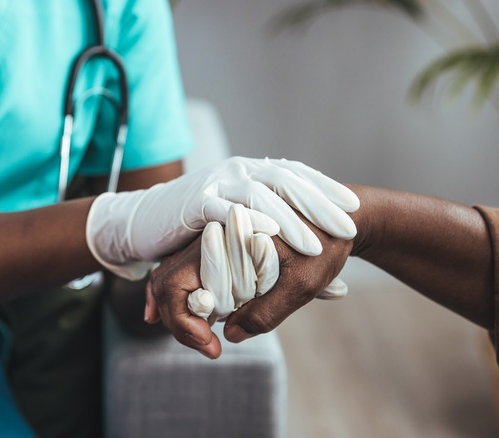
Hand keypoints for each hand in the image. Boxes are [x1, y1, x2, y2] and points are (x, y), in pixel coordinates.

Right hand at [86, 157, 358, 279]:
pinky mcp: (194, 203)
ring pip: (258, 196)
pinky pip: (223, 209)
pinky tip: (266, 237)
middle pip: (285, 181)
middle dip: (317, 203)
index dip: (324, 190)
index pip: (295, 176)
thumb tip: (326, 269)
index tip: (352, 208)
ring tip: (313, 243)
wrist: (146, 219)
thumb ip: (277, 244)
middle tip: (346, 225)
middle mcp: (238, 171)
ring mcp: (216, 183)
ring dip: (287, 219)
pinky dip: (245, 222)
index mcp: (252, 172)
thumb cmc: (202, 228)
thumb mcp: (243, 228)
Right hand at [147, 216, 352, 357]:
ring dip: (178, 310)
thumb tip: (229, 334)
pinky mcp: (220, 246)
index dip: (184, 322)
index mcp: (226, 236)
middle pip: (166, 280)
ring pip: (172, 276)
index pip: (176, 283)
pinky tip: (194, 319)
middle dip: (177, 319)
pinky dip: (184, 298)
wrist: (343, 218)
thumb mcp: (302, 285)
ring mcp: (213, 239)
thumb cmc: (326, 248)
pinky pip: (187, 273)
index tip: (212, 346)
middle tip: (206, 346)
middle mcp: (212, 234)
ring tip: (199, 337)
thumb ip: (265, 312)